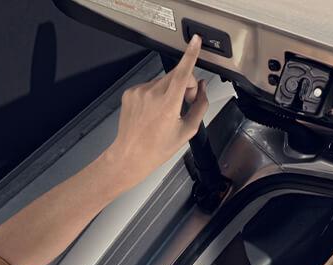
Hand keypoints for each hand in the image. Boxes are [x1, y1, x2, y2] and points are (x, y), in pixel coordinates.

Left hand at [99, 36, 209, 193]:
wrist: (130, 155)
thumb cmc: (156, 148)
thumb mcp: (187, 130)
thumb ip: (200, 105)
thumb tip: (203, 89)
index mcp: (168, 104)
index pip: (184, 72)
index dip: (191, 54)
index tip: (195, 41)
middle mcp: (152, 94)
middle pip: (176, 75)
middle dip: (185, 85)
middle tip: (184, 103)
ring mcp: (139, 92)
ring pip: (163, 80)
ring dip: (169, 90)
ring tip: (166, 112)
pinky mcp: (130, 92)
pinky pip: (149, 86)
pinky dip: (155, 94)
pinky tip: (152, 112)